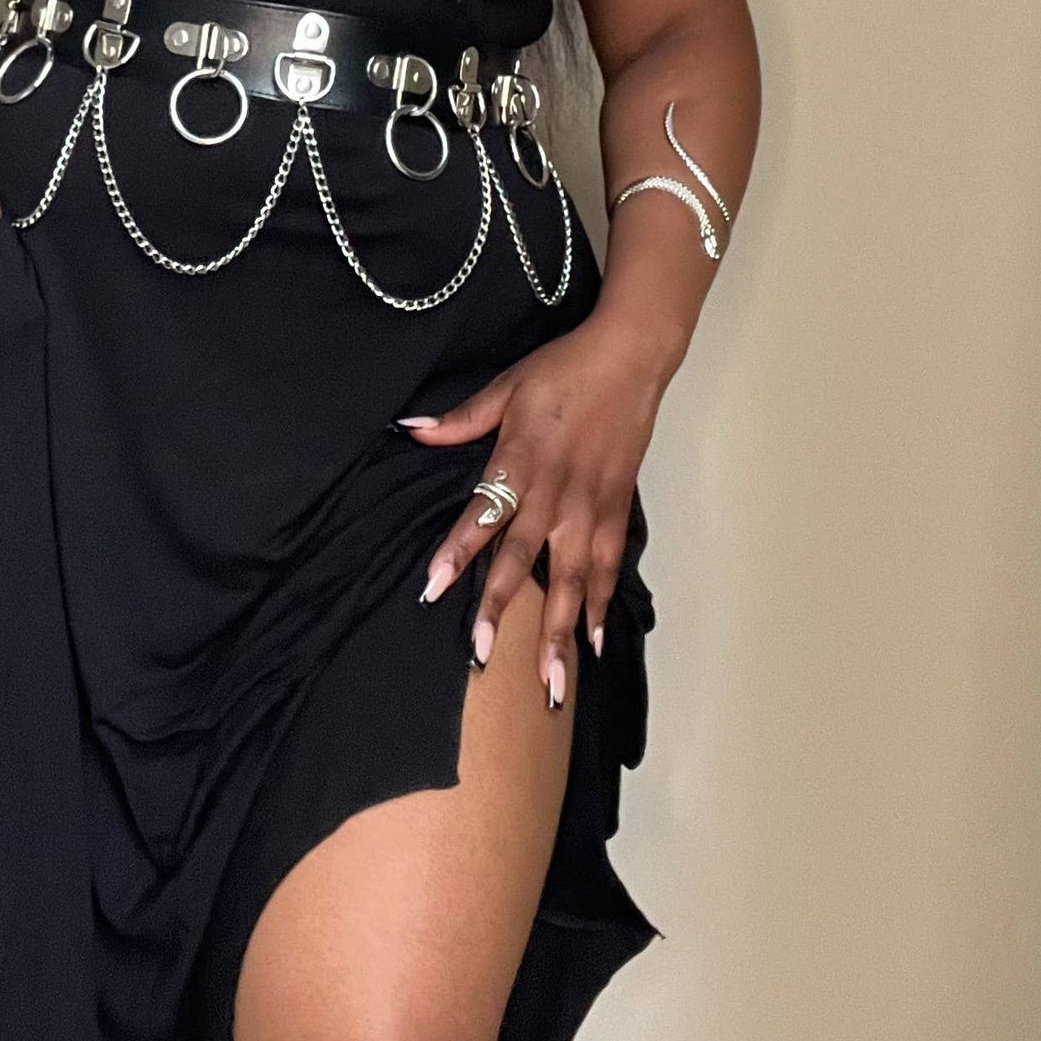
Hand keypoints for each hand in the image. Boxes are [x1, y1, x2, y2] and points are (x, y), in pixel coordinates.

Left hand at [401, 315, 665, 707]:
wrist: (629, 360)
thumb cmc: (563, 371)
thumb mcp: (505, 387)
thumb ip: (460, 420)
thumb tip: (411, 430)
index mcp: (519, 461)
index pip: (482, 514)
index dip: (458, 551)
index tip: (434, 587)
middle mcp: (554, 493)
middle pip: (523, 559)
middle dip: (502, 609)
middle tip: (482, 655)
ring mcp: (589, 507)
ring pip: (571, 579)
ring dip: (560, 631)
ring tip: (550, 681)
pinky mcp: (616, 510)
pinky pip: (608, 568)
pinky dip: (602, 606)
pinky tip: (593, 644)